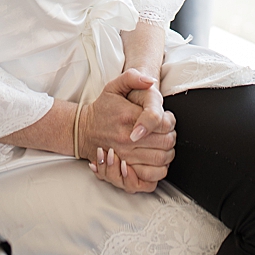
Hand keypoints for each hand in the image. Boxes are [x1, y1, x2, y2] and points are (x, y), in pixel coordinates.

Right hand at [81, 69, 176, 193]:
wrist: (83, 130)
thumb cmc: (103, 109)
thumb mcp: (114, 87)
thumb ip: (133, 78)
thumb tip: (150, 81)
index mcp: (129, 117)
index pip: (162, 123)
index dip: (170, 121)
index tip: (166, 118)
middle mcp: (128, 139)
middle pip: (165, 142)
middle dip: (171, 136)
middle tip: (166, 132)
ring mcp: (126, 156)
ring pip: (160, 160)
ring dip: (168, 153)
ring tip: (163, 144)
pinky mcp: (124, 169)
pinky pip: (148, 177)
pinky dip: (158, 171)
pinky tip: (156, 160)